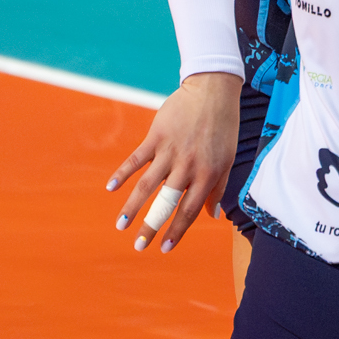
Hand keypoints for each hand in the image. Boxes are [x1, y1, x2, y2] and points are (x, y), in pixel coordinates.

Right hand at [105, 72, 240, 251]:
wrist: (212, 90)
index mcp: (208, 173)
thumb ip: (217, 189)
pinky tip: (111, 188)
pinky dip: (122, 173)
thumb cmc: (222, 128)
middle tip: (139, 246)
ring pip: (147, 185)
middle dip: (152, 226)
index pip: (190, 209)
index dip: (177, 230)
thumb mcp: (227, 159)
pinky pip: (136, 158)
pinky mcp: (156, 136)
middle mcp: (188, 165)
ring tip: (120, 226)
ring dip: (132, 206)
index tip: (165, 248)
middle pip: (166, 202)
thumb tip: (213, 217)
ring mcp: (170, 150)